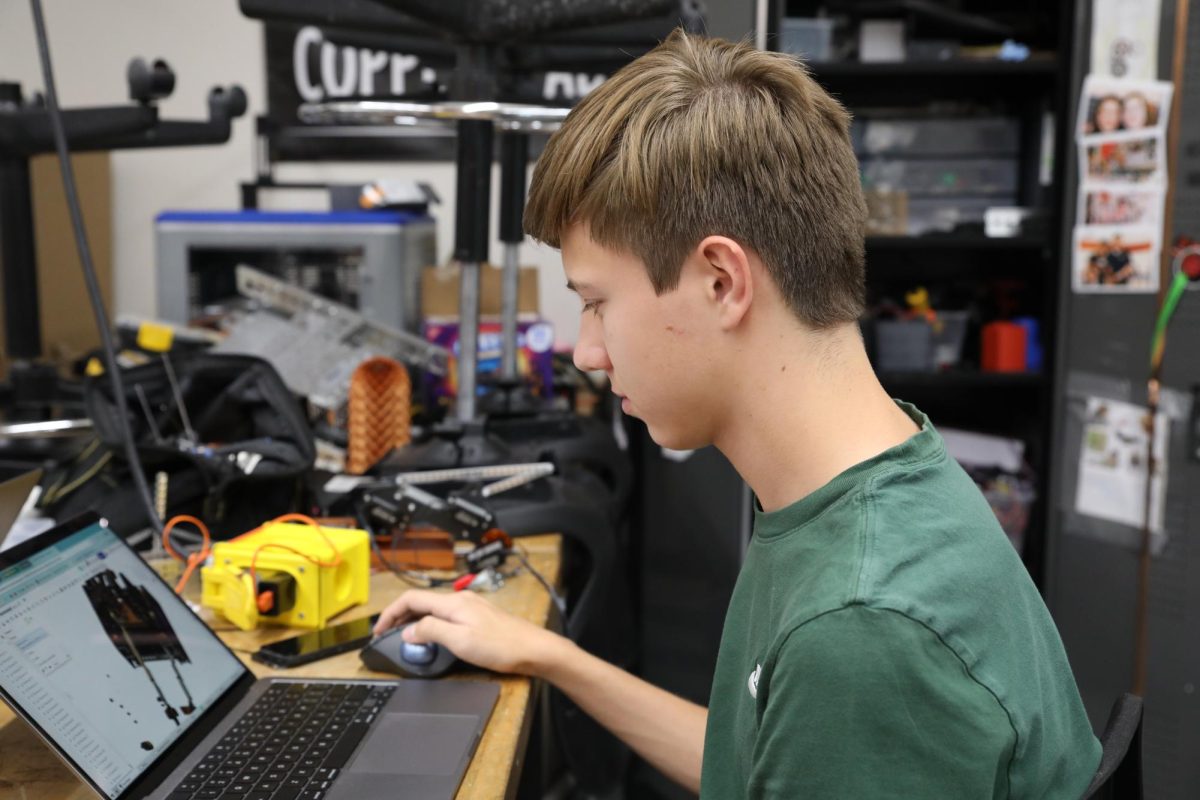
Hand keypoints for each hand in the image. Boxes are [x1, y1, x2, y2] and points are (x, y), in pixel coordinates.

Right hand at [373, 589, 568, 676]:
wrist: (534, 649)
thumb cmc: (502, 646)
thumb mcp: (460, 642)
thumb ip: (431, 632)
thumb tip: (409, 630)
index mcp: (453, 603)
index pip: (412, 599)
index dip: (390, 613)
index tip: (379, 629)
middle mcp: (460, 600)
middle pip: (421, 602)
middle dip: (399, 616)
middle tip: (385, 634)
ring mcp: (470, 607)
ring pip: (433, 609)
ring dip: (414, 620)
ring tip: (403, 636)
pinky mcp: (478, 617)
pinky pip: (445, 616)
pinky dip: (430, 623)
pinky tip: (431, 636)